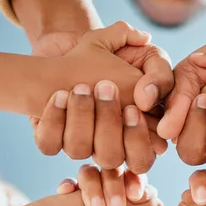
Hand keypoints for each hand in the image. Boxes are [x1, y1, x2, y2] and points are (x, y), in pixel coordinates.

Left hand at [30, 29, 168, 172]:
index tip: (135, 106)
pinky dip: (54, 119)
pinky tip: (59, 94)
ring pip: (78, 150)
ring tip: (81, 87)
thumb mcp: (146, 56)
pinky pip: (47, 143)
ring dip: (81, 118)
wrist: (71, 45)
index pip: (142, 156)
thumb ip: (158, 71)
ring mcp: (77, 141)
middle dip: (108, 125)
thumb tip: (147, 96)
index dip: (139, 138)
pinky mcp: (50, 134)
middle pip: (110, 159)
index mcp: (134, 135)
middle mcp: (105, 144)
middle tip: (106, 87)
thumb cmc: (116, 56)